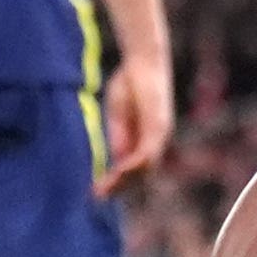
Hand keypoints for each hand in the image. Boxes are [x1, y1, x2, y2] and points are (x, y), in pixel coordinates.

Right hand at [96, 49, 175, 197]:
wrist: (143, 61)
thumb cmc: (130, 83)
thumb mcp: (119, 115)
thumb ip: (120, 137)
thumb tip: (117, 163)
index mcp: (145, 139)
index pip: (133, 169)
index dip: (116, 181)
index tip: (96, 189)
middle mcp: (156, 141)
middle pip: (140, 175)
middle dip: (118, 187)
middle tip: (97, 196)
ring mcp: (160, 134)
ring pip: (145, 168)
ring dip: (124, 181)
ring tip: (104, 188)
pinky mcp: (159, 126)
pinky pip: (147, 152)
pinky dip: (133, 165)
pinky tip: (119, 171)